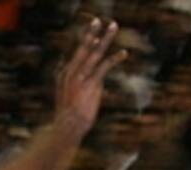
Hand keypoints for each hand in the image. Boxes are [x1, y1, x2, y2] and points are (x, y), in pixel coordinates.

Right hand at [55, 18, 125, 132]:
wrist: (67, 127)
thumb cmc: (70, 117)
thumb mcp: (71, 99)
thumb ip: (80, 88)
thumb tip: (93, 85)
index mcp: (66, 73)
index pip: (77, 54)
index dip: (86, 42)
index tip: (94, 33)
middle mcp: (72, 71)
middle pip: (83, 47)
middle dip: (91, 33)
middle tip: (98, 20)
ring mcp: (81, 77)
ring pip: (95, 52)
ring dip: (106, 38)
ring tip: (114, 26)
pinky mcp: (91, 84)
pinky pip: (104, 66)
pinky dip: (114, 58)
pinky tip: (124, 53)